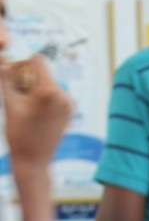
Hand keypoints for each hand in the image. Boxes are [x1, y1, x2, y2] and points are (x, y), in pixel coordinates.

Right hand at [0, 55, 71, 177]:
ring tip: (25, 106)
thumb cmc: (19, 134)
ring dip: (34, 88)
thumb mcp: (9, 103)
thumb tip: (2, 58)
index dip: (23, 64)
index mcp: (50, 91)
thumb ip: (6, 77)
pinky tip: (34, 112)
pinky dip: (43, 97)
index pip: (38, 61)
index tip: (14, 77)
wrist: (34, 161)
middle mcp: (64, 95)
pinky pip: (55, 95)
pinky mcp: (70, 112)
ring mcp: (69, 104)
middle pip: (43, 72)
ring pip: (48, 83)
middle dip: (28, 78)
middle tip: (18, 95)